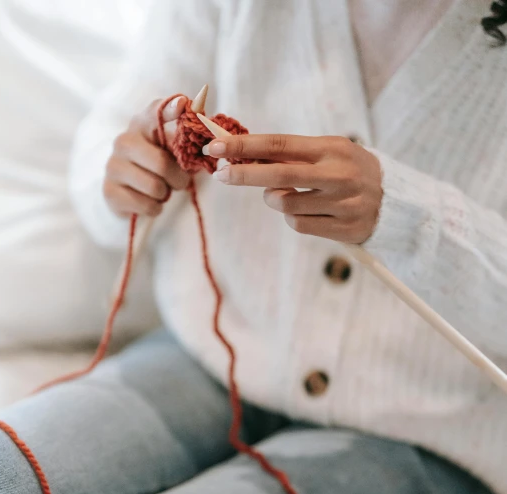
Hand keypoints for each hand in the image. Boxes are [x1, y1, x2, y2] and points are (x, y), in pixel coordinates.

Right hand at [104, 97, 190, 217]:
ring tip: (161, 190)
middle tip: (179, 182)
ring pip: (155, 187)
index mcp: (142, 125)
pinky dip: (155, 207)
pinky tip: (149, 201)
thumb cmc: (156, 166)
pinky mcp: (110, 191)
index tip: (183, 104)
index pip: (156, 113)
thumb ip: (185, 138)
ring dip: (165, 194)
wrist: (127, 191)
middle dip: (178, 179)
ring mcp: (113, 166)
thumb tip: (202, 120)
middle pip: (162, 164)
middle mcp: (124, 141)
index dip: (170, 109)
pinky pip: (146, 205)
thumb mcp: (171, 150)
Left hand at [204, 134, 382, 243]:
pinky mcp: (342, 228)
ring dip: (274, 200)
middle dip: (245, 174)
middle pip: (279, 176)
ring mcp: (340, 203)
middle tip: (221, 174)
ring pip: (285, 205)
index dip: (245, 146)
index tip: (217, 146)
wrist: (395, 201)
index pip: (279, 145)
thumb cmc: (350, 171)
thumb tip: (243, 154)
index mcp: (330, 149)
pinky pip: (298, 224)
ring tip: (284, 194)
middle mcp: (337, 175)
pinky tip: (306, 210)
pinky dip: (292, 217)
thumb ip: (292, 154)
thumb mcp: (328, 152)